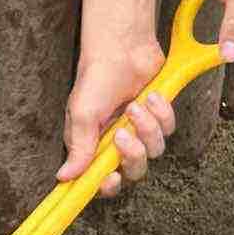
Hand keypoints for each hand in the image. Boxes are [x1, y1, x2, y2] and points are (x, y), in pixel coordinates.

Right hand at [62, 29, 171, 196]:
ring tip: (135, 105)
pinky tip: (150, 95)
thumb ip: (79, 148)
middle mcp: (116, 143)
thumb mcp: (82, 114)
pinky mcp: (158, 117)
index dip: (108, 186)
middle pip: (134, 171)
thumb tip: (65, 177)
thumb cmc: (97, 78)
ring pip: (154, 150)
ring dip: (147, 128)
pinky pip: (169, 129)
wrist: (122, 48)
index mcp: (93, 146)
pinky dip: (161, 113)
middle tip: (124, 133)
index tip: (112, 177)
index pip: (101, 180)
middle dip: (133, 155)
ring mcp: (139, 131)